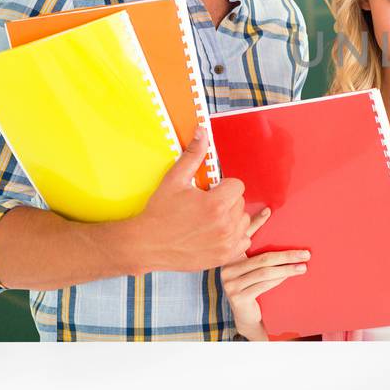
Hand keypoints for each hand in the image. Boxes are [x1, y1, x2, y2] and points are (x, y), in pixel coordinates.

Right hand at [116, 128, 252, 273]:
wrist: (146, 245)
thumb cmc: (159, 213)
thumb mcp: (174, 180)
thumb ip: (193, 155)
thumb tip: (202, 132)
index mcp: (216, 204)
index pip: (237, 185)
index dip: (223, 186)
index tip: (209, 191)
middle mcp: (225, 225)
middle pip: (240, 202)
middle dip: (226, 200)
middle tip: (204, 206)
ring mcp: (226, 243)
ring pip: (243, 221)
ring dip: (231, 218)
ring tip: (209, 219)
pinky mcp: (224, 256)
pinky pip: (243, 241)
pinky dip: (233, 237)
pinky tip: (216, 233)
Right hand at [222, 218, 308, 341]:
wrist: (247, 317)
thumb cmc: (253, 288)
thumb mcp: (255, 269)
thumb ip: (260, 253)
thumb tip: (275, 227)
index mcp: (230, 257)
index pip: (243, 237)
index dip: (255, 223)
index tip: (269, 211)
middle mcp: (226, 269)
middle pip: (262, 257)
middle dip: (286, 254)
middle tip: (305, 253)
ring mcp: (230, 284)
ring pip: (265, 272)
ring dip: (287, 269)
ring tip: (303, 266)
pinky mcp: (238, 297)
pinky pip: (263, 285)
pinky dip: (279, 280)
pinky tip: (290, 276)